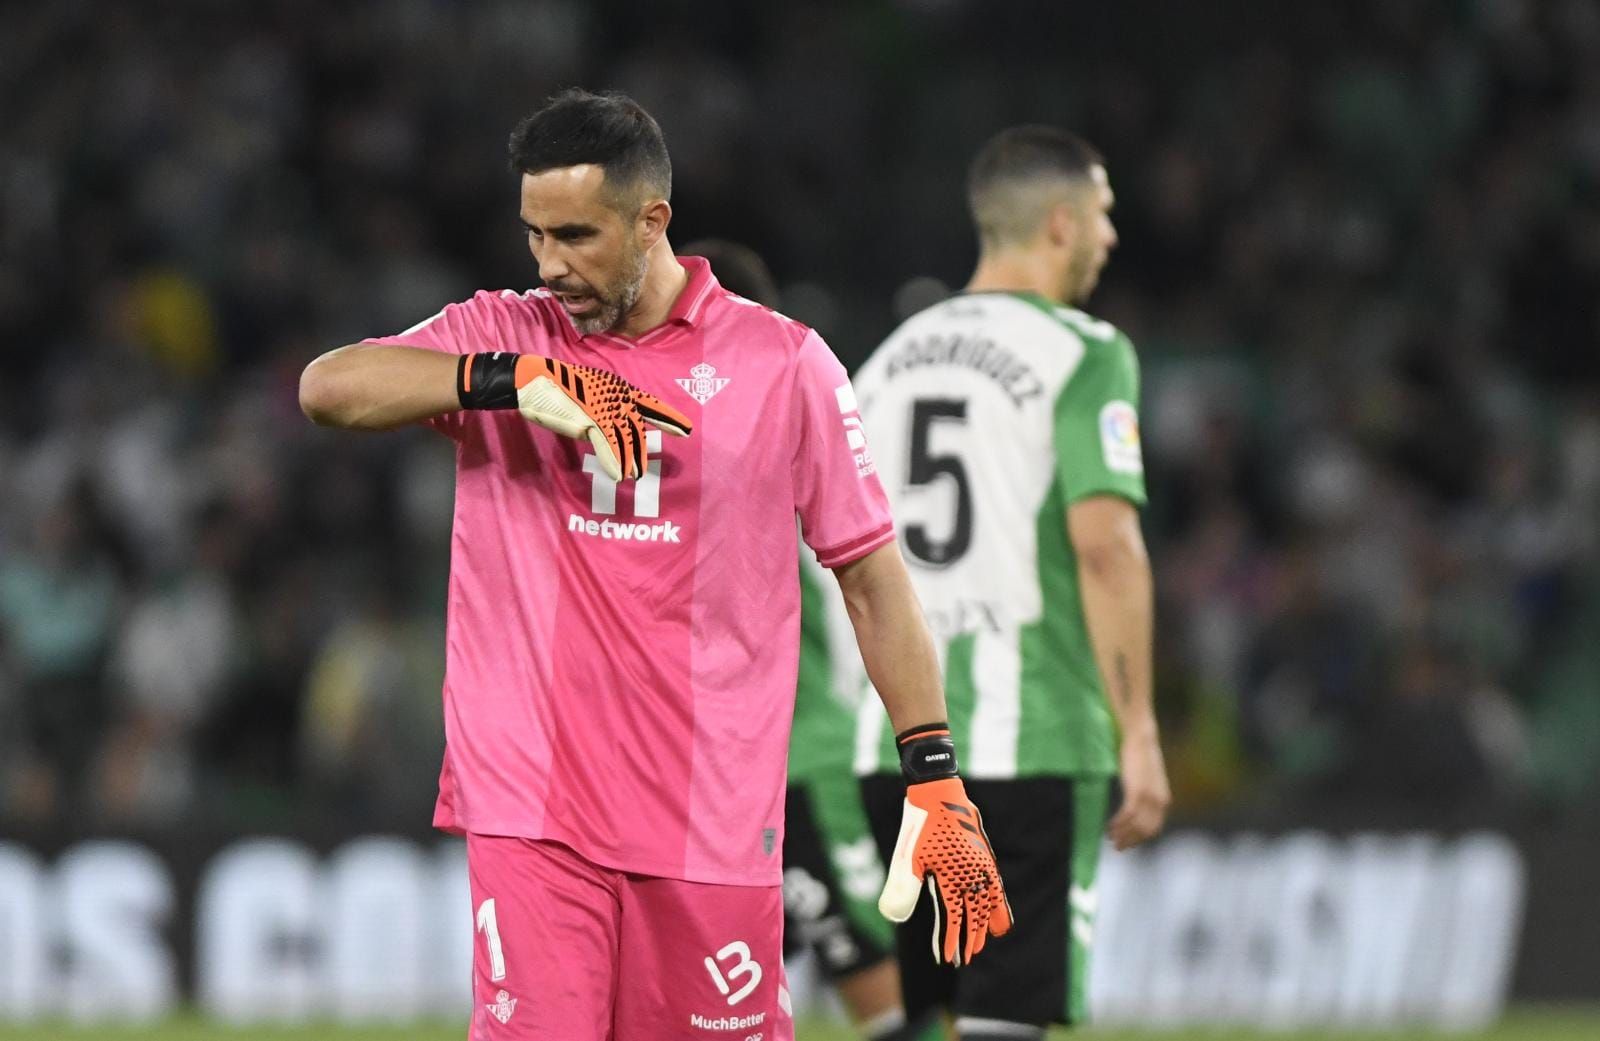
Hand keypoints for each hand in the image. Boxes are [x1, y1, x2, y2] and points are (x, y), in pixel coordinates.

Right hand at [513, 355, 691, 479]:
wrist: (536, 382)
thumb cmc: (562, 391)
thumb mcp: (590, 401)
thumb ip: (606, 415)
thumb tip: (616, 433)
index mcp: (620, 390)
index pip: (650, 405)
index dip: (669, 418)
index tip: (686, 430)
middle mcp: (617, 397)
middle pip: (637, 429)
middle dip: (643, 451)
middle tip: (646, 470)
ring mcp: (604, 409)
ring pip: (625, 441)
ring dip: (630, 461)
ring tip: (635, 476)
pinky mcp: (590, 421)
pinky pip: (607, 446)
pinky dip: (613, 462)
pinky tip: (618, 474)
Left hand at [878, 775, 1012, 965]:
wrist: (938, 790)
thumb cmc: (921, 824)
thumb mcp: (908, 856)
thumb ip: (902, 887)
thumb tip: (892, 917)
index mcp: (955, 877)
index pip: (956, 918)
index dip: (952, 939)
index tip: (948, 957)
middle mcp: (974, 873)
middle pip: (977, 914)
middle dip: (972, 937)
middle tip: (968, 955)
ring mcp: (982, 863)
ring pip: (991, 900)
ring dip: (990, 920)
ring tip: (992, 935)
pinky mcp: (983, 853)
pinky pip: (995, 883)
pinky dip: (998, 899)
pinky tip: (996, 904)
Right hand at [1108, 731, 1169, 850]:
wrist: (1139, 736)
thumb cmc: (1139, 754)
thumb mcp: (1146, 777)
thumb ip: (1144, 792)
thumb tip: (1133, 804)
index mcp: (1163, 800)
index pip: (1153, 828)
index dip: (1139, 839)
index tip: (1126, 843)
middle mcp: (1159, 801)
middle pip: (1145, 831)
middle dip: (1130, 841)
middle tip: (1116, 847)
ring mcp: (1149, 797)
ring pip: (1136, 826)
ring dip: (1122, 835)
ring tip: (1110, 838)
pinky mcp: (1137, 791)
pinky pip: (1127, 816)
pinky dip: (1118, 824)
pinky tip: (1108, 826)